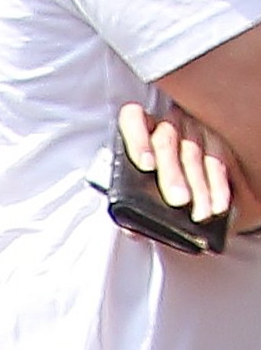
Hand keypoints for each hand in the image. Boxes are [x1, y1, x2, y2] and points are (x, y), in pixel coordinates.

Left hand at [118, 98, 260, 234]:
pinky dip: (219, 185)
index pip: (133, 119)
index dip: (137, 141)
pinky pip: (219, 160)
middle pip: (167, 141)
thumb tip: (133, 230)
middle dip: (173, 173)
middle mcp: (167, 123)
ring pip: (195, 153)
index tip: (145, 165)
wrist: (179, 181)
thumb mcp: (137, 190)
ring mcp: (193, 129)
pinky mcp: (215, 140)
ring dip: (199, 186)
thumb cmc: (150, 184)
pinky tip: (218, 204)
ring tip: (199, 213)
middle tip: (179, 200)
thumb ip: (130, 207)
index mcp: (139, 129)